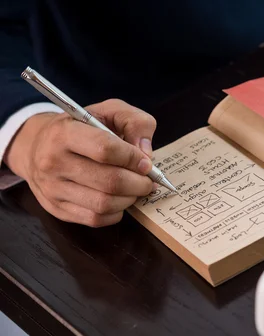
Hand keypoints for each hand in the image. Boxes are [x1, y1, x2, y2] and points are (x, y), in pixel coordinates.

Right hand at [5, 99, 156, 226]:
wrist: (38, 147)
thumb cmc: (82, 128)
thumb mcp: (108, 111)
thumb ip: (134, 122)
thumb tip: (146, 153)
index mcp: (64, 133)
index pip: (106, 149)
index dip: (134, 159)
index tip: (146, 163)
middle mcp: (53, 162)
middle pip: (110, 181)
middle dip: (139, 184)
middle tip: (148, 181)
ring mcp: (53, 188)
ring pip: (104, 204)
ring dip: (129, 199)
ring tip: (135, 189)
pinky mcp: (57, 208)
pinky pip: (96, 219)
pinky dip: (116, 212)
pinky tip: (119, 199)